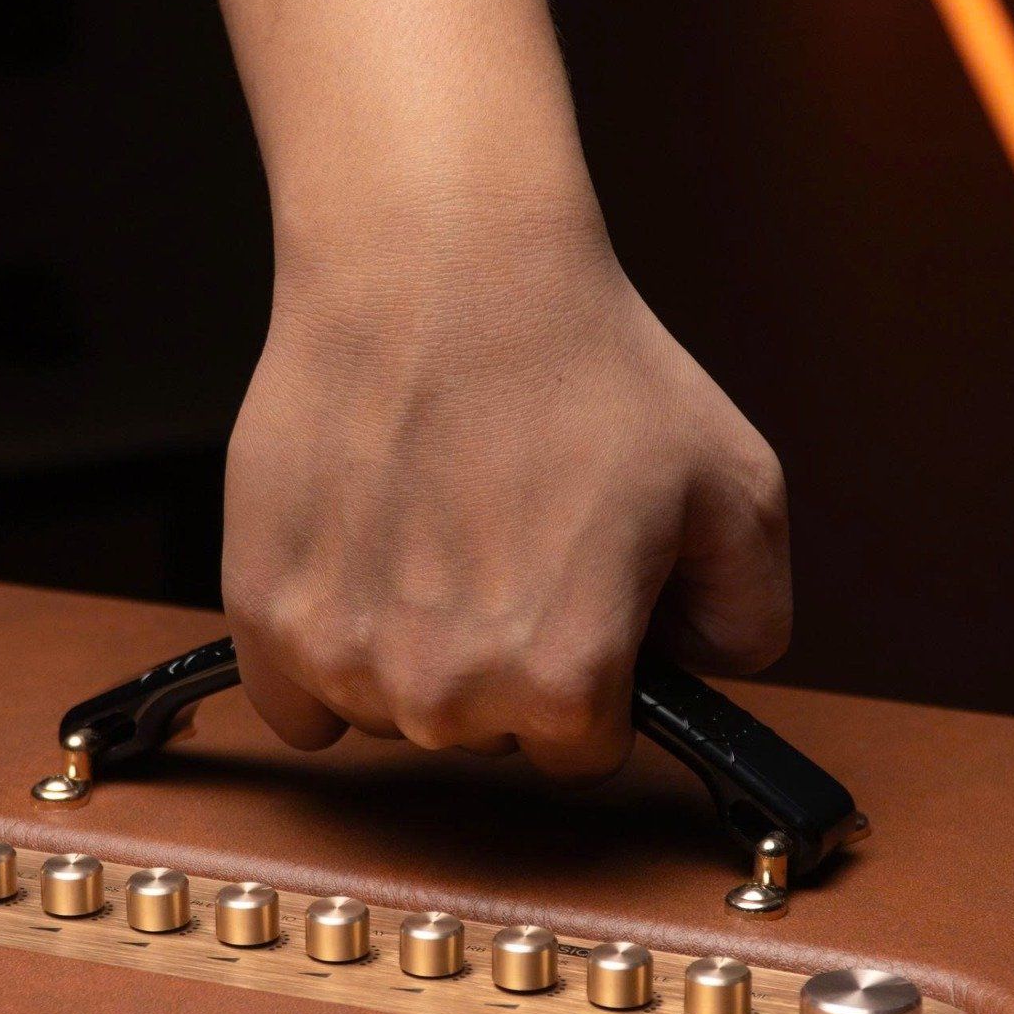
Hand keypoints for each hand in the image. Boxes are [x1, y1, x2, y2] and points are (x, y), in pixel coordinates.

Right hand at [222, 211, 790, 780]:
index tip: (579, 600)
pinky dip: (323, 660)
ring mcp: (343, 655)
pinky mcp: (265, 609)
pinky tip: (361, 579)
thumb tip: (707, 674)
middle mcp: (444, 693)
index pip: (583, 750)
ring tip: (435, 534)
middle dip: (507, 664)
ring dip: (413, 656)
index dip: (595, 674)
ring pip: (391, 711)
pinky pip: (295, 702)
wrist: (439, 263)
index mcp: (562, 681)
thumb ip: (748, 615)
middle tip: (508, 544)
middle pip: (484, 733)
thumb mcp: (738, 487)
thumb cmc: (581, 361)